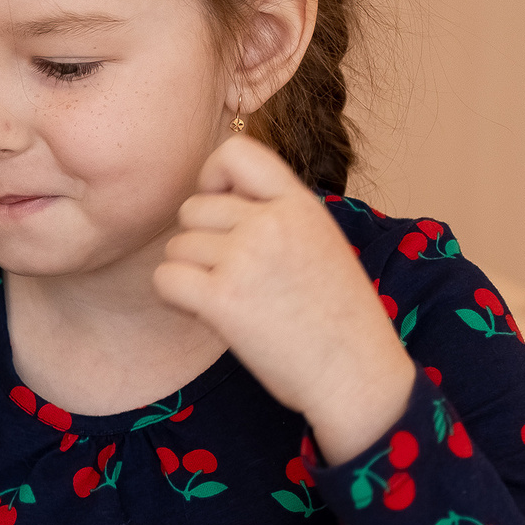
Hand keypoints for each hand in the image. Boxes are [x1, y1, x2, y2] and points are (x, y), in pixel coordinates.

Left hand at [153, 135, 414, 465]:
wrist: (358, 372)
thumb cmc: (336, 314)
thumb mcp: (319, 240)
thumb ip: (274, 213)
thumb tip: (216, 197)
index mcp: (299, 203)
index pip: (235, 152)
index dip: (213, 177)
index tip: (220, 207)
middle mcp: (272, 222)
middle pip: (193, 208)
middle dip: (200, 241)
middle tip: (230, 275)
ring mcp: (245, 258)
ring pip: (177, 247)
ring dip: (189, 273)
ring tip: (229, 298)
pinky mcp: (223, 299)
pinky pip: (166, 280)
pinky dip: (175, 298)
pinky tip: (204, 313)